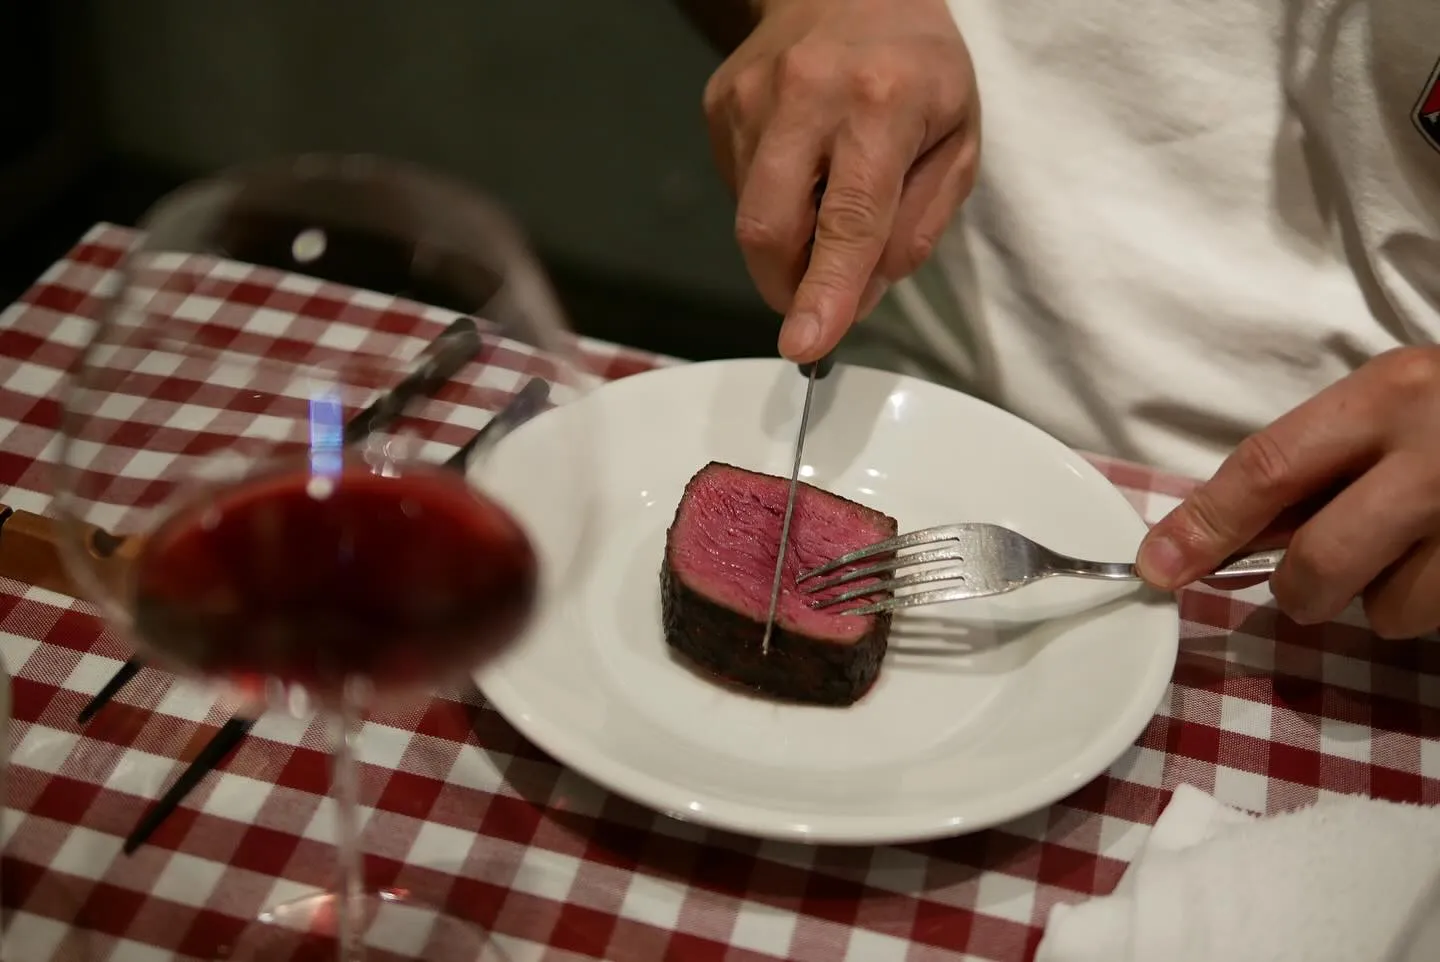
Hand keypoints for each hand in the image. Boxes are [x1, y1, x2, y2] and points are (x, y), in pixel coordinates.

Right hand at [703, 0, 979, 362]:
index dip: (825, 290)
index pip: (848, 220)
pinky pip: (737, 188)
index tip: (806, 344)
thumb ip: (918, 225)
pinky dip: (770, 204)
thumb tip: (863, 295)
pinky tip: (800, 167)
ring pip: (749, 216)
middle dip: (788, 286)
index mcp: (881, 104)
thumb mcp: (958, 142)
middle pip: (769, 228)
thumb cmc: (920, 68)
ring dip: (786, 240)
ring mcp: (750, 97)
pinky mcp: (719, 104)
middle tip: (816, 296)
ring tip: (825, 194)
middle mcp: (805, 95)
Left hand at [1136, 346, 1439, 638]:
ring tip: (1417, 550)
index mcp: (1388, 397)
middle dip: (1299, 590)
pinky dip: (1433, 603)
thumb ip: (1313, 467)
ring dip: (1385, 600)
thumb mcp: (1389, 406)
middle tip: (1309, 579)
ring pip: (1389, 611)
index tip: (1158, 566)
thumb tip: (1212, 540)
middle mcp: (1436, 455)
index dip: (1205, 526)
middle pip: (1320, 564)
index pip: (1267, 469)